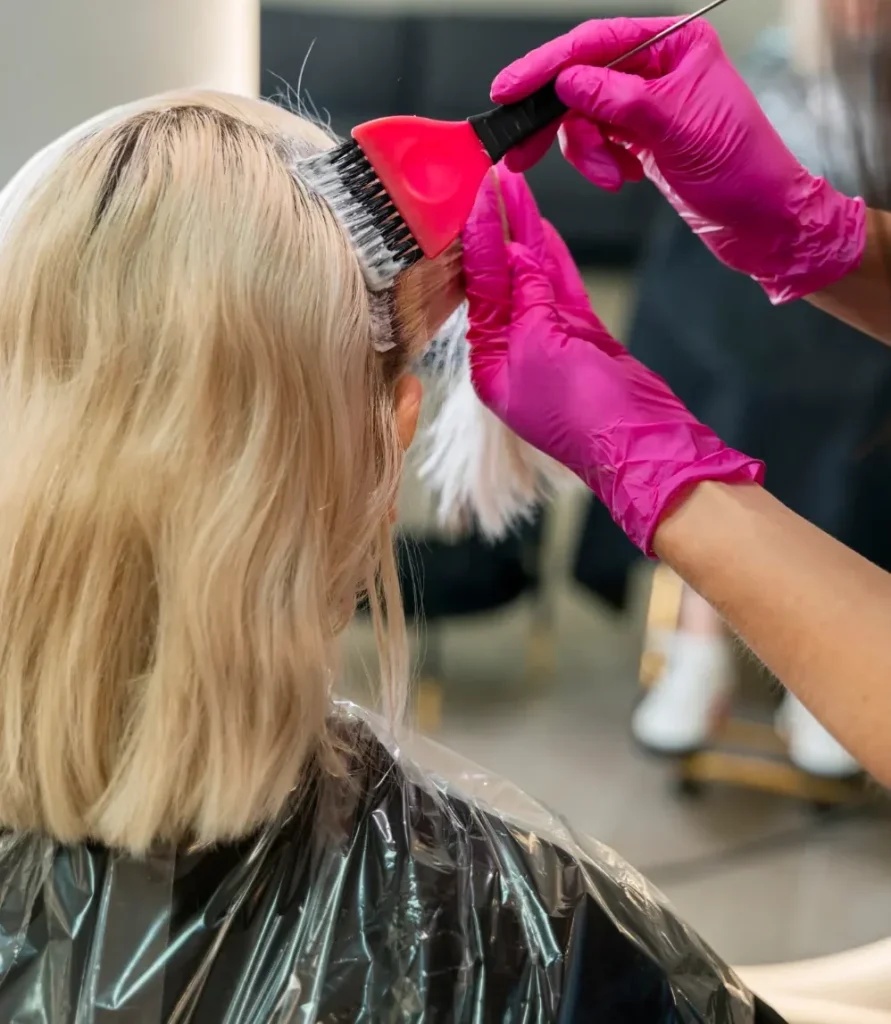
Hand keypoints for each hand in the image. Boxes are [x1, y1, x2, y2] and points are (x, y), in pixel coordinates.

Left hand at [462, 163, 762, 554]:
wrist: (643, 442)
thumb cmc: (585, 412)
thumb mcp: (543, 347)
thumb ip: (526, 297)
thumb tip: (514, 254)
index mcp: (489, 364)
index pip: (478, 290)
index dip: (478, 241)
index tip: (474, 198)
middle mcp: (513, 352)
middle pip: (502, 279)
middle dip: (498, 230)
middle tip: (492, 180)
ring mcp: (550, 343)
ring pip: (533, 277)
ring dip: (525, 235)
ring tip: (514, 188)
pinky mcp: (583, 337)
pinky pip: (562, 288)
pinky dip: (553, 259)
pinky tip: (541, 227)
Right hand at [491, 17, 865, 303]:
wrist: (763, 223)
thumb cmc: (742, 170)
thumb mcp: (678, 129)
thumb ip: (619, 100)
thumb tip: (567, 80)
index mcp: (674, 46)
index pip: (596, 44)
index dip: (547, 66)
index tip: (510, 90)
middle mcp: (658, 69)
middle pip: (582, 81)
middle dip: (557, 120)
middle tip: (521, 150)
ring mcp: (647, 106)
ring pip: (584, 118)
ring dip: (585, 153)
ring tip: (611, 178)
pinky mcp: (641, 140)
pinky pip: (597, 143)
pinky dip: (600, 164)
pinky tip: (625, 178)